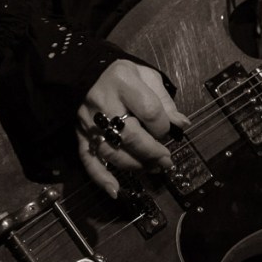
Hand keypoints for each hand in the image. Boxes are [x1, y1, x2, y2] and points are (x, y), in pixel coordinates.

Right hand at [76, 60, 190, 197]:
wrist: (86, 71)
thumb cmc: (122, 74)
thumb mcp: (147, 77)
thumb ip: (165, 101)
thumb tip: (182, 124)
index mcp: (124, 83)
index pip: (150, 111)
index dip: (163, 126)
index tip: (168, 129)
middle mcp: (103, 103)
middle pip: (130, 136)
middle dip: (152, 153)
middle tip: (167, 161)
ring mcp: (89, 121)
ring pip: (111, 151)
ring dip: (135, 165)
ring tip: (153, 169)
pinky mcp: (80, 134)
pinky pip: (87, 158)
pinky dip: (100, 177)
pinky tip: (115, 191)